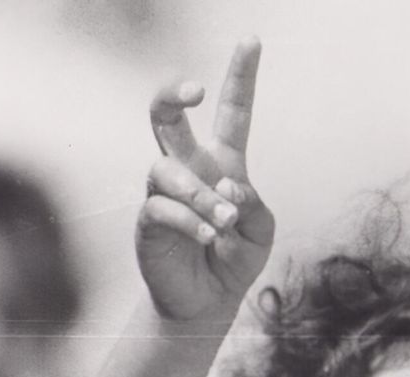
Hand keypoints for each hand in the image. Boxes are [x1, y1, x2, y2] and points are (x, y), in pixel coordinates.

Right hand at [138, 39, 275, 326]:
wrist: (207, 303)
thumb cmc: (234, 259)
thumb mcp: (261, 230)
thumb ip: (253, 203)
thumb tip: (226, 186)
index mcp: (223, 162)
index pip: (232, 111)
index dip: (240, 75)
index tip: (250, 40)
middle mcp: (189, 169)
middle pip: (167, 117)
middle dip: (174, 95)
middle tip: (195, 92)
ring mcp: (164, 194)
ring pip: (167, 168)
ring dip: (199, 192)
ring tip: (223, 220)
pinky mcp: (148, 222)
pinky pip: (161, 207)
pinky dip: (189, 219)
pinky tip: (207, 235)